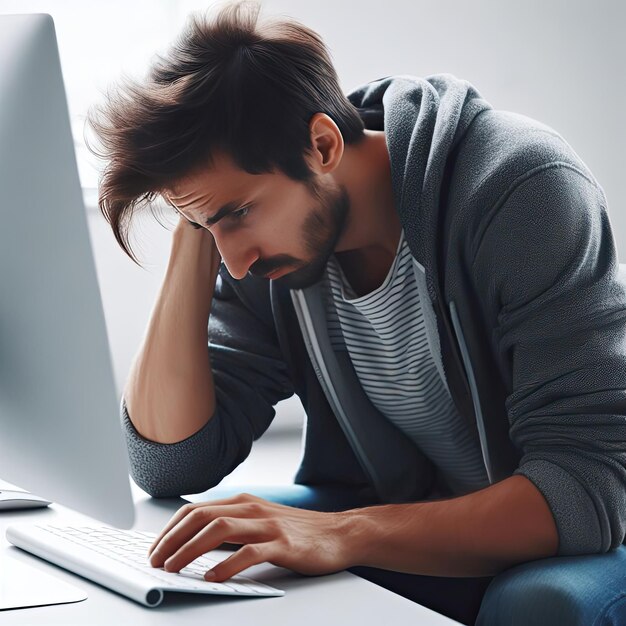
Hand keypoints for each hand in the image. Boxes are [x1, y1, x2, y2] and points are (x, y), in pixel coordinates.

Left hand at [147, 493, 355, 581]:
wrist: (340, 533)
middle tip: (154, 561)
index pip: (195, 510)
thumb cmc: (298, 531)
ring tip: (173, 568)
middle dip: (172, 539)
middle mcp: (252, 509)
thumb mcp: (260, 521)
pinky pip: (249, 552)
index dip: (170, 530)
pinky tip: (213, 577)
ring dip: (190, 549)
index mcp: (243, 502)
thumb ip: (232, 527)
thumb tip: (194, 544)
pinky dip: (226, 564)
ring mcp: (268, 525)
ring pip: (219, 530)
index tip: (155, 549)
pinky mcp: (284, 544)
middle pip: (201, 517)